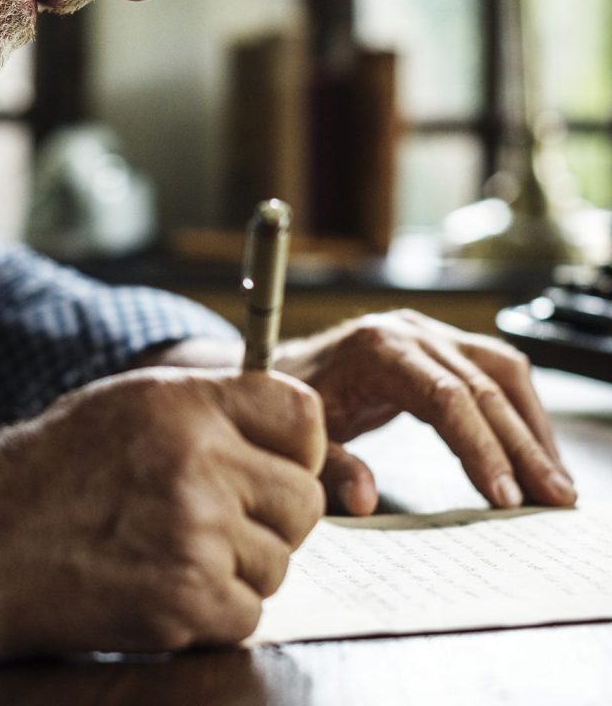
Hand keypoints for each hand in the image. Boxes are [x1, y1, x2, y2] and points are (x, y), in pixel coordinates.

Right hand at [0, 367, 325, 662]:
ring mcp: (194, 534)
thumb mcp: (125, 406)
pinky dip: (213, 612)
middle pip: (304, 498)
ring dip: (238, 566)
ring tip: (167, 550)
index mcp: (184, 403)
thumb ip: (210, 410)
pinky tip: (158, 587)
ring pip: (278, 561)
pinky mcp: (184, 601)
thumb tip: (298, 434)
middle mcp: (198, 461)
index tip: (273, 464)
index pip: (302, 414)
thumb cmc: (46, 471)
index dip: (295, 445)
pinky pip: (248, 612)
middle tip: (216, 520)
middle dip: (271, 515)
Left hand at [276, 309, 575, 514]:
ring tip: (555, 482)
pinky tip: (535, 448)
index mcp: (376, 349)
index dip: (480, 447)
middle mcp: (408, 331)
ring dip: (532, 426)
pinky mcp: (438, 343)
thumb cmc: (288, 403)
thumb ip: (329, 467)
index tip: (505, 497)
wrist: (275, 366)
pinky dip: (520, 408)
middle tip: (554, 498)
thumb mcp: (300, 437)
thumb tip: (365, 499)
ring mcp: (427, 332)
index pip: (445, 397)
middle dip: (522, 447)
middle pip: (482, 387)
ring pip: (499, 371)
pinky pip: (493, 369)